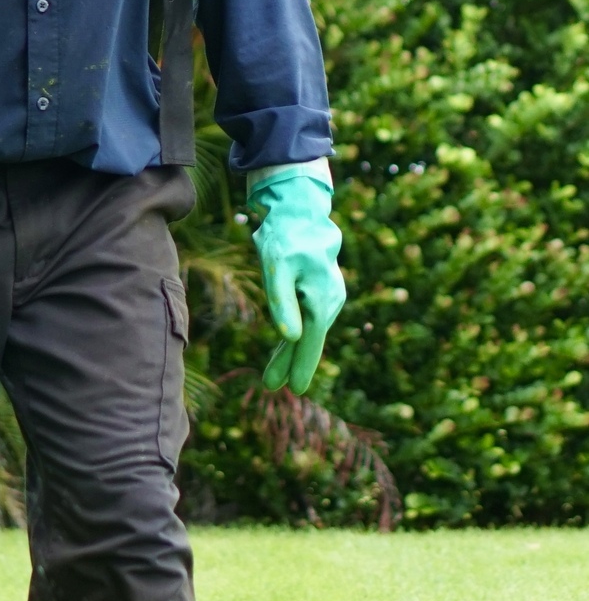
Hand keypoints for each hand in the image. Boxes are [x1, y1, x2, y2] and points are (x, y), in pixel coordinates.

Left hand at [248, 166, 345, 395]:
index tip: (297, 389)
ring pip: (307, 330)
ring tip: (273, 374)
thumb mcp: (277, 268)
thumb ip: (282, 303)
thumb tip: (290, 337)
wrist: (300, 211)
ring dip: (291, 351)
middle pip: (308, 340)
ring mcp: (329, 296)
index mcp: (320, 301)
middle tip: (270, 386)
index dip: (302, 366)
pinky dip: (295, 333)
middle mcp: (330, 302)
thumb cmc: (285, 237)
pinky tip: (286, 345)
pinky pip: (307, 318)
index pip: (310, 342)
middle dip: (290, 364)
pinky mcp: (321, 290)